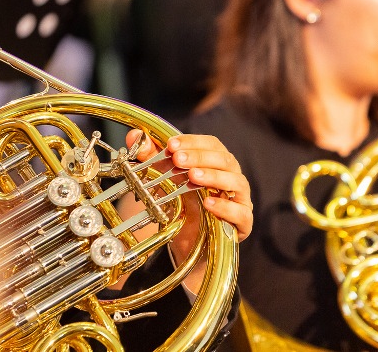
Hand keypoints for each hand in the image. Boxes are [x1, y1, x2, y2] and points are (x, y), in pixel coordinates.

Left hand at [125, 130, 251, 293]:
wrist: (187, 240)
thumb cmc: (182, 203)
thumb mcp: (164, 179)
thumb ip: (151, 157)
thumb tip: (134, 136)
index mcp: (217, 161)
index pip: (211, 144)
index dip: (193, 142)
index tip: (171, 145)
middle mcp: (232, 177)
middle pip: (224, 160)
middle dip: (200, 157)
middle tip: (178, 159)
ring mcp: (241, 200)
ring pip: (237, 182)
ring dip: (214, 177)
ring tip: (193, 177)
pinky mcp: (243, 223)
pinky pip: (241, 213)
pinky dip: (226, 207)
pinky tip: (208, 203)